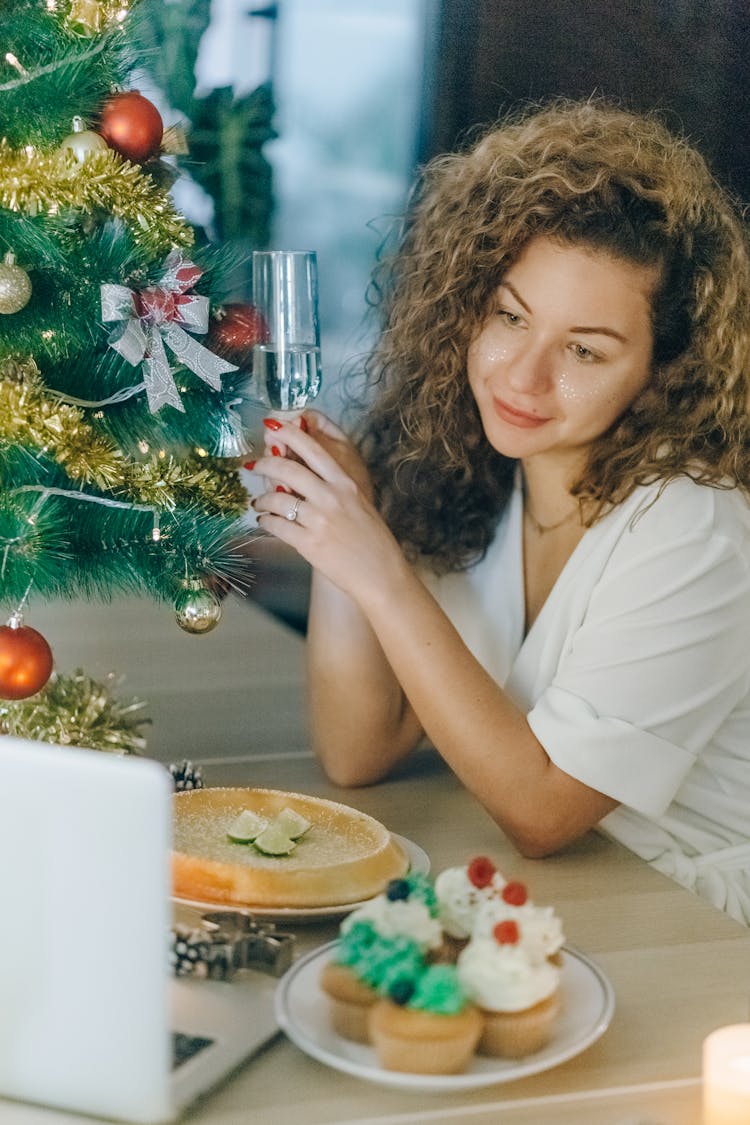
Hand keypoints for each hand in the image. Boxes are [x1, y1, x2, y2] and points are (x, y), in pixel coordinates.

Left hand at [252, 413, 404, 605]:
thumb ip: (336, 488)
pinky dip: (265, 522)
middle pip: (288, 469)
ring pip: (276, 499)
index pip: (313, 450)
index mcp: (346, 484)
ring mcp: (319, 521)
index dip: (289, 433)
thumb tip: (306, 476)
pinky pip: (276, 526)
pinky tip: (264, 522)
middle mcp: (332, 498)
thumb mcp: (360, 505)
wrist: (381, 576)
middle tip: (254, 466)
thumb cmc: (373, 542)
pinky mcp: (309, 544)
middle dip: (264, 464)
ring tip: (258, 503)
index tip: (273, 426)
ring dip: (261, 499)